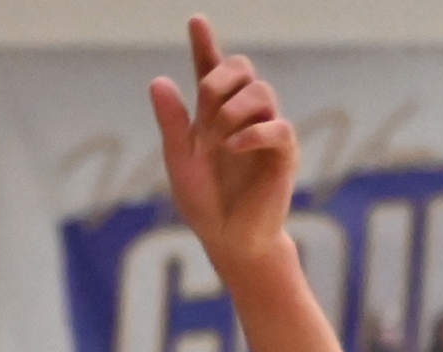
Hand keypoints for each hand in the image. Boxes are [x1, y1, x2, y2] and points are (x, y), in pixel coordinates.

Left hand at [149, 18, 297, 272]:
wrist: (228, 239)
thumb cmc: (205, 202)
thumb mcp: (180, 161)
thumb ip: (172, 123)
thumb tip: (159, 80)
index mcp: (214, 114)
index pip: (210, 69)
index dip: (205, 44)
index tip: (196, 21)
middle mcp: (242, 116)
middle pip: (241, 68)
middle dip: (219, 79)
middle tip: (204, 107)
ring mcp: (265, 132)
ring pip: (260, 92)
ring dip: (233, 109)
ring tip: (218, 139)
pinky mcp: (283, 155)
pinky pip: (278, 128)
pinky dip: (254, 133)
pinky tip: (234, 147)